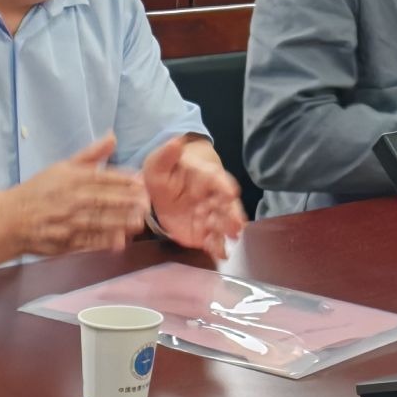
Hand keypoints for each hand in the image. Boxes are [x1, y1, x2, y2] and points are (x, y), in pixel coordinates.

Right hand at [3, 133, 148, 257]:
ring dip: (119, 223)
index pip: (101, 177)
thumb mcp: (63, 166)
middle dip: (126, 202)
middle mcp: (70, 200)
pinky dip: (102, 242)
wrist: (11, 219)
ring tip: (138, 222)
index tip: (141, 181)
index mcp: (71, 179)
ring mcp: (67, 223)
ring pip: (97, 223)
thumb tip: (113, 136)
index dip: (123, 179)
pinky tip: (119, 242)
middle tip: (146, 203)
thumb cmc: (40, 189)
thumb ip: (91, 154)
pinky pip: (86, 242)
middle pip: (102, 200)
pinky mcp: (63, 243)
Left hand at [142, 136, 248, 260]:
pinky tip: (221, 254)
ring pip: (223, 223)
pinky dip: (218, 247)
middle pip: (226, 205)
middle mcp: (213, 196)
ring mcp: (210, 215)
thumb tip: (174, 142)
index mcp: (204, 176)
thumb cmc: (166, 172)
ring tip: (231, 240)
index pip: (217, 179)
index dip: (224, 186)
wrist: (166, 190)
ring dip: (227, 232)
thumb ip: (167, 155)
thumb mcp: (160, 162)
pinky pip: (213, 240)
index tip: (231, 193)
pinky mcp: (203, 232)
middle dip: (232, 214)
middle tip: (237, 224)